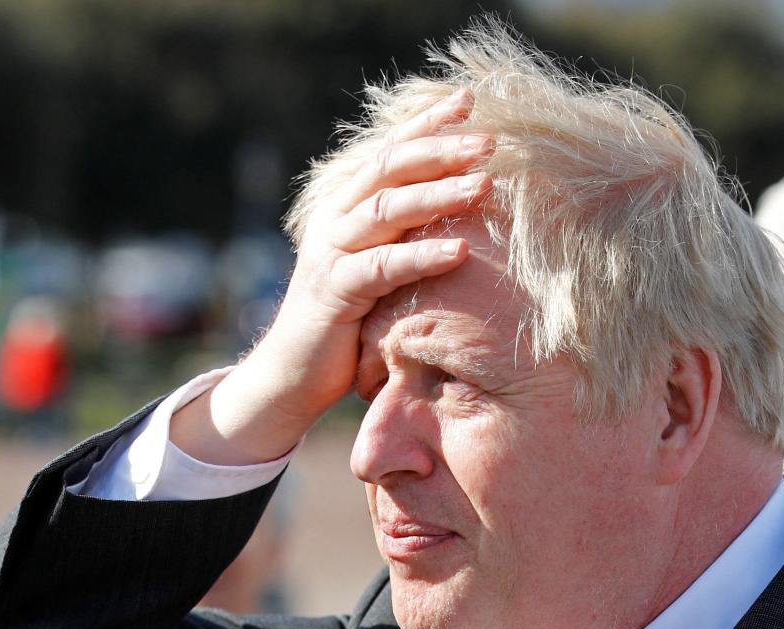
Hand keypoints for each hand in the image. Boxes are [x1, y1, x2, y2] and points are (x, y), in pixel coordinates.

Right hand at [172, 89, 492, 464]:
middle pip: (390, 169)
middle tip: (490, 140)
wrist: (292, 375)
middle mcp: (337, 220)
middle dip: (440, 150)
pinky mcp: (335, 293)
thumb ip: (406, 236)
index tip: (470, 98)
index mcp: (348, 206)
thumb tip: (464, 210)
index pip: (391, 151)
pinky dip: (422, 256)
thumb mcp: (380, 271)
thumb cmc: (349, 323)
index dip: (427, 123)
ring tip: (485, 185)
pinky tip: (460, 251)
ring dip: (438, 195)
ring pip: (386, 210)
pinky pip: (382, 267)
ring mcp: (332, 253)